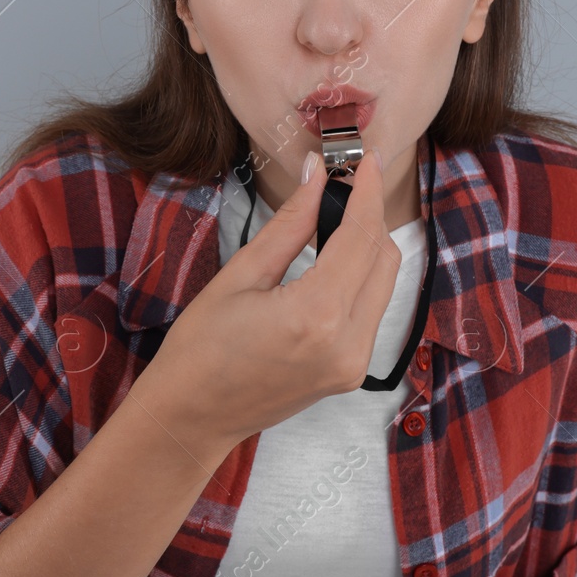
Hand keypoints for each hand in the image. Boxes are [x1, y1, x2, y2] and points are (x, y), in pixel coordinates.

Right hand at [135, 147, 402, 456]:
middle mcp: (348, 343)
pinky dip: (361, 278)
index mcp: (316, 315)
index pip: (360, 237)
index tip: (364, 159)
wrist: (191, 417)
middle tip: (344, 183)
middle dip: (368, 215)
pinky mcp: (352, 372)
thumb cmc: (200, 348)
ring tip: (336, 217)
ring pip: (385, 283)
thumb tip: (317, 176)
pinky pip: (372, 310)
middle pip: (383, 258)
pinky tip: (334, 259)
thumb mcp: (241, 276)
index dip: (365, 191)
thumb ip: (289, 224)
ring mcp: (354, 363)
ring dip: (368, 246)